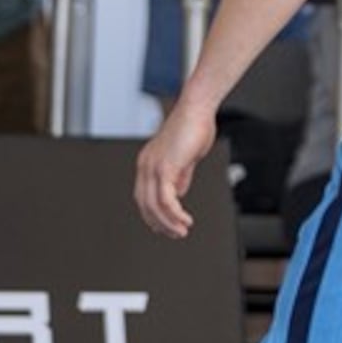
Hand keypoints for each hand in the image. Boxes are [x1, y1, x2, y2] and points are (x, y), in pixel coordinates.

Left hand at [135, 102, 218, 239]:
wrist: (197, 108)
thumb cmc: (195, 125)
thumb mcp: (186, 156)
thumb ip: (180, 175)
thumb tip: (179, 193)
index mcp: (148, 163)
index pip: (144, 196)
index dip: (152, 214)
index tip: (165, 225)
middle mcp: (145, 167)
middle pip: (145, 205)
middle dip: (159, 223)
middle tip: (174, 234)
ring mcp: (152, 168)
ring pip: (154, 206)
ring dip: (168, 222)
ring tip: (182, 231)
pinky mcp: (164, 168)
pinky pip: (166, 199)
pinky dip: (174, 213)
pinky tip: (184, 219)